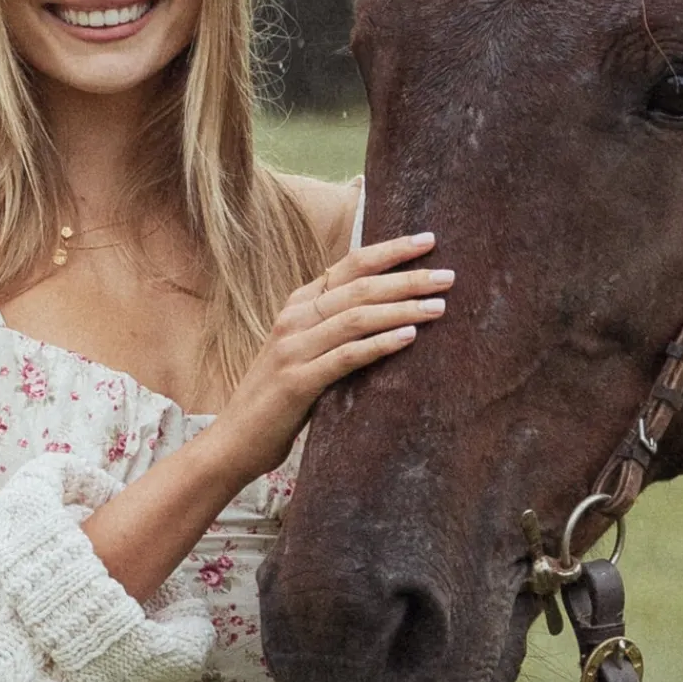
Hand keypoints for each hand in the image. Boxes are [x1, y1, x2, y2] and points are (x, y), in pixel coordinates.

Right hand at [219, 233, 448, 480]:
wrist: (233, 441)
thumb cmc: (277, 398)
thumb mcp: (304, 352)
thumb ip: (333, 329)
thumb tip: (388, 312)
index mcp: (296, 306)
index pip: (349, 265)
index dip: (389, 250)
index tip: (427, 240)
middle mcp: (294, 320)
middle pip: (360, 287)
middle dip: (408, 278)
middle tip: (448, 276)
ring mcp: (293, 349)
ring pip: (357, 317)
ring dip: (402, 308)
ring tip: (439, 306)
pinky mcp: (297, 382)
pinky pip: (346, 356)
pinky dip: (380, 343)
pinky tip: (409, 336)